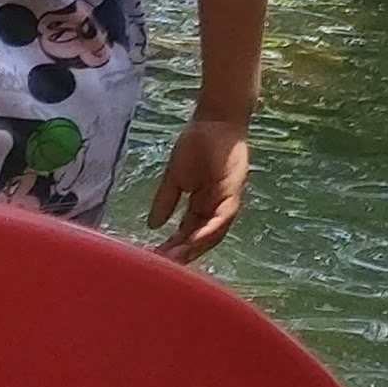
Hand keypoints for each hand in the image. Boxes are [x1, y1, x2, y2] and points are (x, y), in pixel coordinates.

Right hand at [148, 114, 250, 259]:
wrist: (216, 118)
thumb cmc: (198, 142)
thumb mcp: (175, 176)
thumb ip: (166, 200)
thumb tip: (153, 225)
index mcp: (202, 205)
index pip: (188, 233)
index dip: (173, 247)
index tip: (154, 259)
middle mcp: (216, 207)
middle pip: (201, 238)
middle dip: (183, 254)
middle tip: (163, 268)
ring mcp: (227, 199)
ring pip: (214, 232)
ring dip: (196, 247)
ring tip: (176, 260)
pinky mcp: (234, 189)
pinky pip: (224, 216)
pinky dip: (210, 229)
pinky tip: (196, 240)